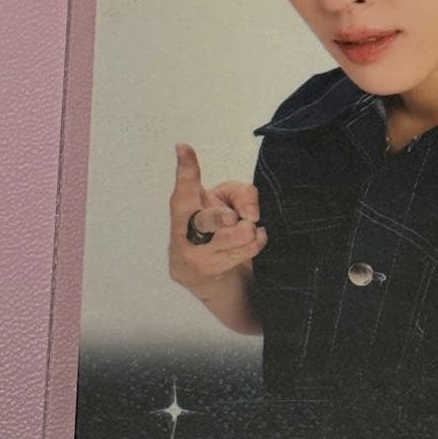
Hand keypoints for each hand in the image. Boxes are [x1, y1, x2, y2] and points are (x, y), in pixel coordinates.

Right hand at [168, 143, 267, 309]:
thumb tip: (249, 214)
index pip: (184, 189)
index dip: (185, 168)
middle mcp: (181, 233)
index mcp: (185, 212)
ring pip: (232, 233)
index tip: (183, 147)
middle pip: (204, 215)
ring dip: (250, 231)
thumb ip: (240, 196)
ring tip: (250, 233)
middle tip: (234, 220)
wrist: (226, 290)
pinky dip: (256, 243)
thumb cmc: (225, 243)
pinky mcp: (206, 272)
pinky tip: (255, 243)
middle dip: (222, 215)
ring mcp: (190, 255)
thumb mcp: (230, 208)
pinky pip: (241, 250)